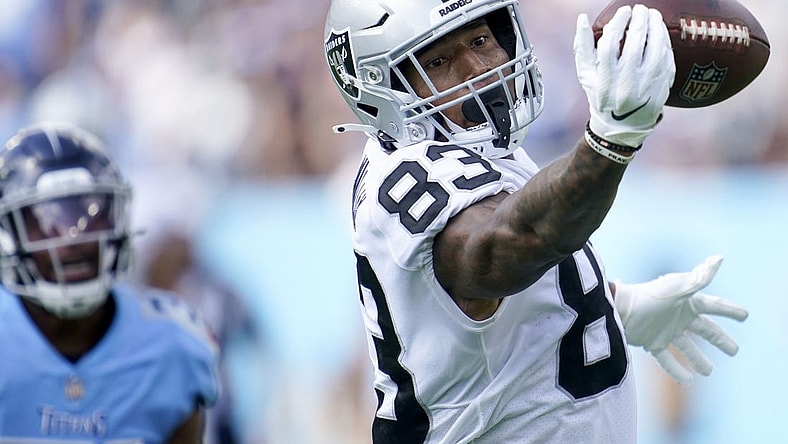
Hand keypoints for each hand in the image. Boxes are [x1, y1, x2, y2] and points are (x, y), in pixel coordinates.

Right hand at [574, 4, 675, 147]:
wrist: (622, 126)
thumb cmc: (601, 94)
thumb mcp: (587, 75)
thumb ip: (583, 47)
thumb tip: (583, 18)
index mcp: (604, 81)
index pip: (609, 46)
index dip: (617, 24)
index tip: (624, 11)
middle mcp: (625, 85)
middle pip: (634, 45)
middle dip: (639, 21)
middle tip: (640, 8)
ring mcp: (646, 88)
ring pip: (655, 50)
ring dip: (656, 28)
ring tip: (653, 15)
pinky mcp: (662, 88)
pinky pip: (666, 59)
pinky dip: (664, 42)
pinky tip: (661, 32)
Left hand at [614, 256, 748, 384]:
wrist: (619, 309)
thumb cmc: (649, 296)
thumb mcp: (678, 287)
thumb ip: (699, 278)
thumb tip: (719, 259)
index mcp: (687, 302)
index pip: (714, 306)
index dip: (729, 310)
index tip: (745, 316)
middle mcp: (678, 317)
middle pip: (705, 330)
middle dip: (720, 340)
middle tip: (734, 351)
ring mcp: (665, 331)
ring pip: (687, 348)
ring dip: (698, 359)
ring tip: (708, 371)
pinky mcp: (651, 343)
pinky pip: (667, 359)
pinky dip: (676, 370)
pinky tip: (687, 381)